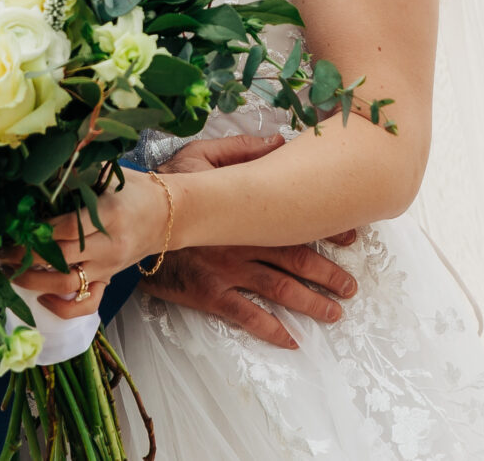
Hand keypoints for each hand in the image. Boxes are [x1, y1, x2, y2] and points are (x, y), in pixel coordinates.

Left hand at [2, 176, 164, 311]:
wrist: (168, 216)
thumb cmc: (135, 191)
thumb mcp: (111, 175)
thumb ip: (78, 175)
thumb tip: (40, 168)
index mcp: (110, 216)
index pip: (67, 228)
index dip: (36, 231)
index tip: (12, 227)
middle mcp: (109, 246)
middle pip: (60, 258)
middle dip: (24, 256)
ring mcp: (108, 268)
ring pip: (67, 285)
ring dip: (33, 282)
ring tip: (9, 271)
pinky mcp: (109, 281)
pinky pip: (86, 305)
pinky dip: (62, 308)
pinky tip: (41, 298)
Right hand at [139, 136, 359, 350]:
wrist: (132, 222)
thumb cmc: (168, 187)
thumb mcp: (201, 156)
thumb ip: (242, 151)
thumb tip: (279, 142)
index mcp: (248, 210)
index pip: (298, 221)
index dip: (327, 230)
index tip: (351, 238)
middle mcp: (245, 241)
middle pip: (297, 260)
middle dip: (329, 274)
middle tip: (351, 288)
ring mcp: (228, 269)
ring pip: (280, 289)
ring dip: (311, 302)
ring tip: (334, 312)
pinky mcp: (210, 292)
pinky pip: (245, 314)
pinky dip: (270, 329)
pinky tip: (291, 341)